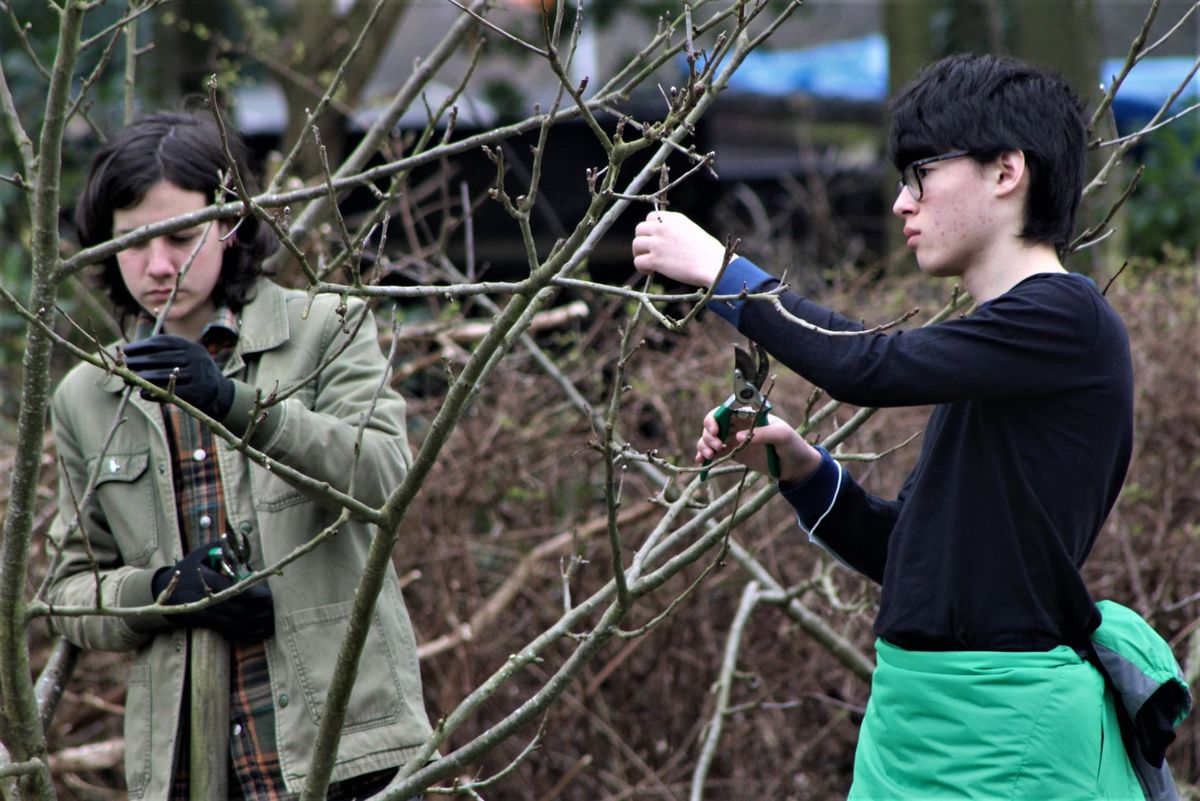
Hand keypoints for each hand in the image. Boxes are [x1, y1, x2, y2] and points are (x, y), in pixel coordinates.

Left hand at [124, 334, 233, 419]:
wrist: (220, 394)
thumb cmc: (194, 374)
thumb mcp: (187, 358)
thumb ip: (165, 355)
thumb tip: (132, 355)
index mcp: (191, 346)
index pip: (163, 343)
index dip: (143, 345)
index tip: (127, 349)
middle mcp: (196, 358)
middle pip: (162, 358)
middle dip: (140, 361)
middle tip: (125, 364)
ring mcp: (198, 374)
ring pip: (165, 375)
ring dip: (144, 377)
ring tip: (129, 379)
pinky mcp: (199, 392)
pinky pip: (173, 392)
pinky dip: (155, 393)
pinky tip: (142, 394)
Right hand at [151, 544, 273, 642]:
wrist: (162, 590)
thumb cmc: (189, 567)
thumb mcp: (202, 553)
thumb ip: (222, 547)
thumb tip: (242, 538)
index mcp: (208, 580)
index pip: (234, 591)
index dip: (253, 595)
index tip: (268, 594)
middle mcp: (206, 599)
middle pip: (238, 610)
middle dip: (258, 610)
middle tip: (274, 606)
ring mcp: (206, 613)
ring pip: (235, 623)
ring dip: (255, 622)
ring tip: (271, 618)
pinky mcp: (206, 623)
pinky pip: (229, 631)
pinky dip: (245, 632)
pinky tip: (259, 629)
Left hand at [631, 211, 729, 287]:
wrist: (713, 265)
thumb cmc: (708, 252)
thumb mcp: (691, 230)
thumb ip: (675, 230)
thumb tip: (662, 239)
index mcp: (674, 218)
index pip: (650, 216)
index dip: (650, 229)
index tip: (655, 239)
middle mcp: (663, 227)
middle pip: (640, 229)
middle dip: (642, 240)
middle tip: (649, 252)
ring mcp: (658, 243)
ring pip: (636, 245)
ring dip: (640, 254)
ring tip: (650, 264)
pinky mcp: (656, 259)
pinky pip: (638, 262)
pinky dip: (642, 268)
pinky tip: (651, 272)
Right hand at [696, 410, 821, 483]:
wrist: (796, 466)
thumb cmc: (792, 444)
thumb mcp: (782, 435)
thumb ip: (763, 434)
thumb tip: (737, 437)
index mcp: (748, 415)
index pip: (725, 410)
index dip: (715, 418)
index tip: (715, 430)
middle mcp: (738, 424)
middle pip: (713, 423)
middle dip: (709, 434)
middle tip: (717, 447)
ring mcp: (734, 439)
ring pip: (710, 438)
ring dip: (704, 445)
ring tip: (709, 456)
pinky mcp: (733, 453)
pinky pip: (714, 452)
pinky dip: (704, 455)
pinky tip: (701, 462)